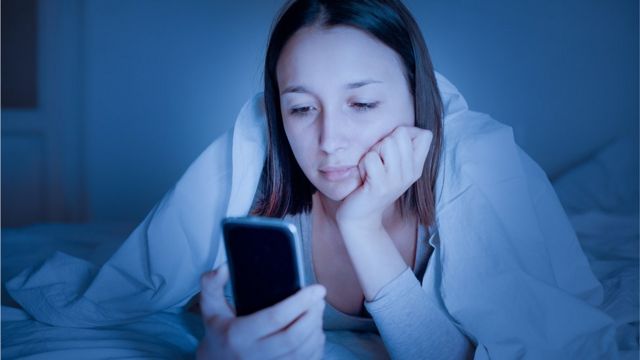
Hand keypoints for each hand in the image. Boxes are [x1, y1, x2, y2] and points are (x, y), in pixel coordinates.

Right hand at [196, 264, 326, 359]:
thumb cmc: (219, 331)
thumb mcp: (209, 308)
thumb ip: (211, 284)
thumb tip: (224, 267)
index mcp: (238, 335)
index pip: (274, 318)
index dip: (300, 302)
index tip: (317, 289)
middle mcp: (253, 355)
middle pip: (294, 337)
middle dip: (313, 315)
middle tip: (319, 300)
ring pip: (303, 352)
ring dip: (316, 330)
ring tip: (317, 312)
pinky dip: (316, 347)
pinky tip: (315, 332)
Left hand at [336, 126, 431, 226]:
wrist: (361, 217)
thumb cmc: (373, 185)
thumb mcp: (393, 167)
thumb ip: (401, 148)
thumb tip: (402, 129)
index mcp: (416, 167)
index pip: (425, 135)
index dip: (406, 133)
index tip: (393, 149)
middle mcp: (410, 173)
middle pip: (401, 134)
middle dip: (383, 143)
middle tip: (377, 162)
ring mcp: (396, 180)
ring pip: (386, 143)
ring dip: (372, 153)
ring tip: (371, 170)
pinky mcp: (380, 186)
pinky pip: (370, 158)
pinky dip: (362, 165)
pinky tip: (364, 178)